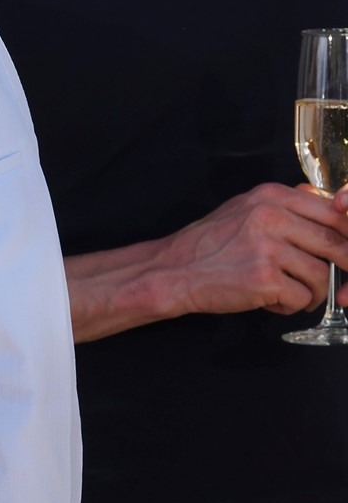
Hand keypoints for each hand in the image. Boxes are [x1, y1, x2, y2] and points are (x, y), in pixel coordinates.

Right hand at [155, 182, 347, 316]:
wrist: (171, 272)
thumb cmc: (207, 245)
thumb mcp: (243, 209)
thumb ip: (285, 206)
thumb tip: (330, 203)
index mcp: (270, 197)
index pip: (333, 211)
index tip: (346, 249)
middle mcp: (271, 217)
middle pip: (334, 242)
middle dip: (343, 265)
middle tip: (340, 280)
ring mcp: (267, 248)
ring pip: (321, 274)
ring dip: (313, 292)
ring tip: (291, 294)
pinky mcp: (263, 279)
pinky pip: (302, 297)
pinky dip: (292, 306)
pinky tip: (273, 302)